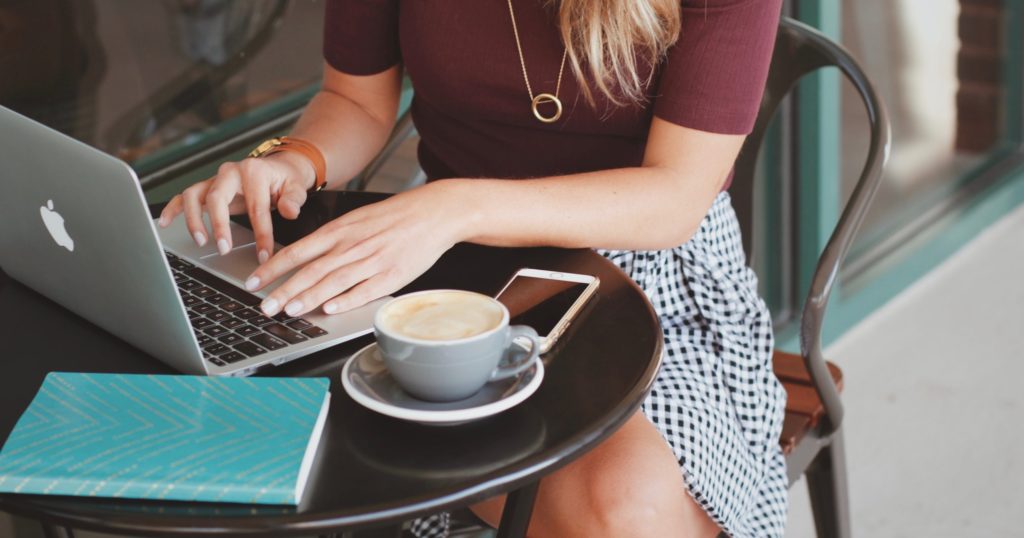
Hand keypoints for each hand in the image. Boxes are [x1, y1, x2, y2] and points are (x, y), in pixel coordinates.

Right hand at [157, 151, 315, 261]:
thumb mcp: (296, 188)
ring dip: (193, 219)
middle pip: (216, 197)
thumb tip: (289, 212)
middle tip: (224, 248)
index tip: (264, 255)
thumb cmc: (286, 180)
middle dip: (219, 225)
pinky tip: (165, 223)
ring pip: (194, 195)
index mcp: (254, 171)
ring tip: (200, 242)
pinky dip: (173, 208)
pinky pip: (184, 196)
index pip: (256, 207)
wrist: (278, 168)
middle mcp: (230, 172)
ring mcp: (216, 179)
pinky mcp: (207, 188)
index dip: (261, 234)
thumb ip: (293, 200)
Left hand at [244, 181, 468, 316]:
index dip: (273, 267)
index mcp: (340, 230)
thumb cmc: (395, 217)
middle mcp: (352, 245)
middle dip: (283, 290)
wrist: (434, 212)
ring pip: (334, 281)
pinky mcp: (392, 275)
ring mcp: (372, 261)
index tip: (254, 281)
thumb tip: (304, 257)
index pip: (297, 251)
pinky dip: (347, 300)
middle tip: (264, 306)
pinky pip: (365, 290)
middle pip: (310, 270)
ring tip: (289, 310)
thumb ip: (332, 239)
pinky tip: (331, 309)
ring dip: (309, 297)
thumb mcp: (357, 220)